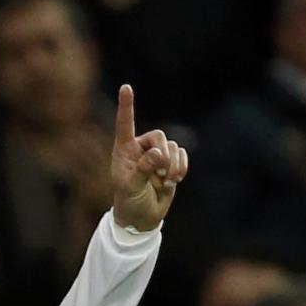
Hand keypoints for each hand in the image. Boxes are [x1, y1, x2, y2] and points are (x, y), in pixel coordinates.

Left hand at [109, 86, 187, 231]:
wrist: (142, 218)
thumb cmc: (129, 202)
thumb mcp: (131, 187)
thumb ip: (143, 169)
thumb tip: (159, 154)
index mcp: (124, 150)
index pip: (125, 124)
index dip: (126, 106)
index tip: (126, 87)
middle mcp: (140, 148)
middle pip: (159, 136)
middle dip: (163, 154)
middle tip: (159, 173)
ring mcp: (157, 155)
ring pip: (172, 146)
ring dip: (172, 165)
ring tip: (165, 181)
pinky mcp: (171, 163)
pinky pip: (182, 155)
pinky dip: (181, 167)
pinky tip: (174, 180)